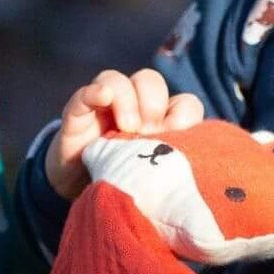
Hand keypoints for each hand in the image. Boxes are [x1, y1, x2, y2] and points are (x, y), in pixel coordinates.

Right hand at [45, 68, 204, 200]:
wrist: (83, 194)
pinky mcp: (78, 114)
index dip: (184, 115)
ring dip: (127, 99)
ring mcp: (104, 108)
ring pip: (117, 80)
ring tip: (126, 128)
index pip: (183, 102)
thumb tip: (194, 171)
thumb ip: (174, 168)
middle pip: (150, 80)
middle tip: (147, 131)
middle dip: (153, 102)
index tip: (177, 136)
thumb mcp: (158, 179)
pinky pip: (86, 93)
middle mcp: (134, 108)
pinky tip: (102, 97)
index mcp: (161, 123)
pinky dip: (96, 92)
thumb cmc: (129, 184)